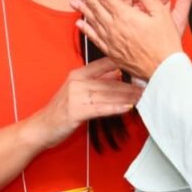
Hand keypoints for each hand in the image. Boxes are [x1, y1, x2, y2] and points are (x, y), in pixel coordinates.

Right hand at [25, 58, 142, 149]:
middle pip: (110, 81)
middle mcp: (76, 81)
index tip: (142, 64)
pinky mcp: (75, 111)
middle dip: (131, 83)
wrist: (41, 127)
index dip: (124, 63)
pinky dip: (116, 108)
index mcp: (78, 73)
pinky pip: (100, 108)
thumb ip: (96, 80)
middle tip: (150, 83)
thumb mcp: (77, 90)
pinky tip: (128, 107)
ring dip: (128, 96)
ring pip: (108, 94)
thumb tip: (117, 72)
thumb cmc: (61, 110)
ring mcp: (75, 96)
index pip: (105, 63)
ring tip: (145, 95)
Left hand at [71, 0, 191, 79]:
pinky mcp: (111, 52)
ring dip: (82, 9)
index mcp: (125, 15)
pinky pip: (94, 38)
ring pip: (92, 21)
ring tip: (73, 0)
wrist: (164, 70)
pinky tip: (80, 24)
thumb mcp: (160, 12)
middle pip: (94, 7)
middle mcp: (114, 27)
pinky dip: (86, 29)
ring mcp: (111, 41)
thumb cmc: (165, 42)